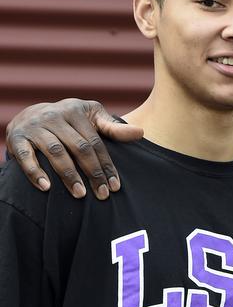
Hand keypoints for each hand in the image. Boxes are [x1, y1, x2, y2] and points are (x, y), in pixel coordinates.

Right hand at [5, 98, 141, 198]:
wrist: (29, 116)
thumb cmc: (69, 122)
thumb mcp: (91, 119)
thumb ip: (113, 128)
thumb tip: (140, 133)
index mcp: (75, 111)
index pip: (95, 142)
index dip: (106, 165)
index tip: (115, 186)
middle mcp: (54, 116)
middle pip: (79, 148)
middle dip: (92, 173)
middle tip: (102, 195)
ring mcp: (35, 127)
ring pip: (55, 152)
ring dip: (69, 175)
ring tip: (80, 195)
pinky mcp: (17, 138)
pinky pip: (26, 157)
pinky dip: (35, 172)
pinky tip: (47, 187)